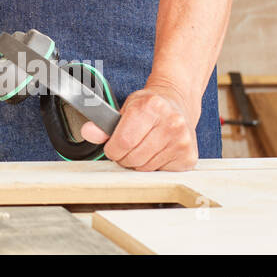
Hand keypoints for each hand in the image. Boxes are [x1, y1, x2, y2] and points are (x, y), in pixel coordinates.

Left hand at [80, 83, 198, 170]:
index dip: (112, 149)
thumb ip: (104, 124)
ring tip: (143, 147)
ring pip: (146, 168)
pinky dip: (154, 166)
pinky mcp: (189, 156)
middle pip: (134, 158)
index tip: (112, 147)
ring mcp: (182, 140)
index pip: (123, 141)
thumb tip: (88, 133)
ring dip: (138, 163)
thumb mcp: (125, 108)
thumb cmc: (149, 106)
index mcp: (151, 107)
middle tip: (128, 147)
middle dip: (124, 157)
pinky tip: (157, 151)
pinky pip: (160, 173)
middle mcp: (171, 122)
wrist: (177, 102)